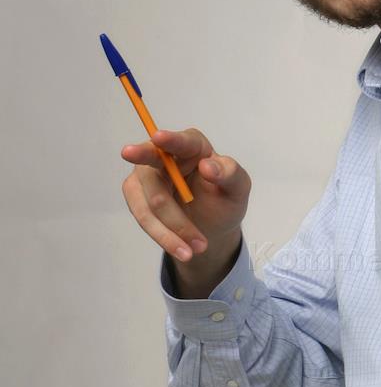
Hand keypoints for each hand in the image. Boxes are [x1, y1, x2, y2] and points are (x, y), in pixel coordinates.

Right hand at [121, 127, 250, 263]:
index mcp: (193, 146)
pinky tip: (182, 248)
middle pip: (155, 176)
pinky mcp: (135, 194)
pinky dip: (163, 236)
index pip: (181, 141)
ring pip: (148, 203)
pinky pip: (143, 217)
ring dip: (171, 230)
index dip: (169, 140)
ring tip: (198, 247)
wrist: (210, 226)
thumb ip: (230, 173)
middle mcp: (164, 155)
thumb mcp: (238, 188)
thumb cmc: (224, 198)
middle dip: (170, 209)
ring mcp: (146, 174)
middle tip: (178, 221)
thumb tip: (207, 167)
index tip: (159, 138)